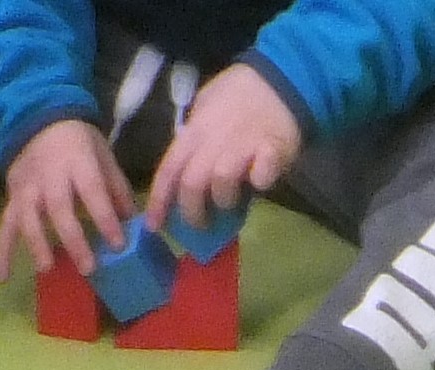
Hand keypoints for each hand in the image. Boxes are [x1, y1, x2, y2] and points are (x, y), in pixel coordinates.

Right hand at [0, 120, 133, 282]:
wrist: (37, 118)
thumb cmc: (77, 142)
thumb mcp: (102, 155)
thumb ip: (116, 188)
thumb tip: (133, 222)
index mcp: (77, 161)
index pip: (92, 191)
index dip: (104, 218)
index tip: (117, 244)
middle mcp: (49, 175)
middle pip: (59, 208)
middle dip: (73, 239)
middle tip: (88, 268)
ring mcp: (27, 186)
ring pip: (28, 217)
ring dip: (36, 244)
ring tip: (47, 269)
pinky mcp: (12, 196)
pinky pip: (5, 225)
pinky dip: (1, 252)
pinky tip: (2, 277)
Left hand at [145, 65, 301, 231]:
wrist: (280, 77)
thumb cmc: (238, 96)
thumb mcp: (205, 110)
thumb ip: (195, 140)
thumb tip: (188, 175)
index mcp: (194, 131)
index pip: (169, 169)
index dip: (159, 201)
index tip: (154, 227)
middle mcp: (213, 139)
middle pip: (192, 183)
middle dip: (192, 212)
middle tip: (200, 225)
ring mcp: (243, 144)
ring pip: (221, 181)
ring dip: (224, 199)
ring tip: (232, 203)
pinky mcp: (272, 149)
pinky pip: (261, 174)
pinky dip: (259, 182)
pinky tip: (261, 182)